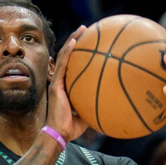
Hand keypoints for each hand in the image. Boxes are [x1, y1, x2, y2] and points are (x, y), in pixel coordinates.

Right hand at [46, 26, 89, 143]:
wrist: (59, 135)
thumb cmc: (71, 129)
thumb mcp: (87, 115)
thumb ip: (94, 105)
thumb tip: (110, 104)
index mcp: (66, 87)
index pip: (72, 66)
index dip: (80, 54)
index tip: (90, 43)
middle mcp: (60, 82)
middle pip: (68, 57)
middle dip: (76, 41)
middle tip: (87, 30)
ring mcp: (57, 82)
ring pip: (64, 56)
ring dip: (72, 41)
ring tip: (82, 29)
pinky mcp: (55, 85)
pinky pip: (62, 65)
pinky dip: (67, 52)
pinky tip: (74, 41)